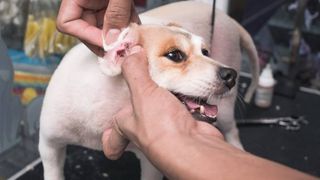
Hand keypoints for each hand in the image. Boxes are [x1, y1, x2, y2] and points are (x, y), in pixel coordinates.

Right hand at [56, 0, 139, 55]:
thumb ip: (115, 13)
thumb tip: (112, 40)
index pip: (68, 24)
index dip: (87, 37)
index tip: (107, 43)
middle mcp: (86, 2)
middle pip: (88, 31)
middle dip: (107, 42)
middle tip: (124, 49)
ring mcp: (100, 4)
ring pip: (106, 30)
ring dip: (121, 38)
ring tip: (134, 41)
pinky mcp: (115, 4)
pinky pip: (119, 21)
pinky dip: (129, 28)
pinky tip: (139, 33)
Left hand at [102, 46, 222, 158]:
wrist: (193, 146)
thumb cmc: (161, 127)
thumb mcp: (141, 93)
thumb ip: (134, 71)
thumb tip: (131, 51)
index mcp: (128, 125)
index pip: (113, 136)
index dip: (109, 135)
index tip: (109, 129)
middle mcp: (147, 131)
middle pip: (142, 118)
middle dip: (147, 102)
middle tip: (150, 86)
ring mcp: (169, 129)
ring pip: (167, 110)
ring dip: (172, 95)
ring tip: (174, 79)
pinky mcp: (188, 125)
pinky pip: (187, 109)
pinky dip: (190, 99)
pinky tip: (192, 87)